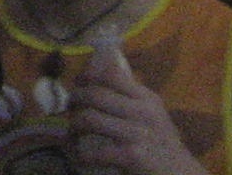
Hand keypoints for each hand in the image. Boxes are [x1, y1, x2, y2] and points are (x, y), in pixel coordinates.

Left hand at [65, 40, 204, 174]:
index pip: (112, 74)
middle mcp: (143, 111)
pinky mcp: (132, 156)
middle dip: (75, 99)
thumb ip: (132, 99)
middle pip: (95, 94)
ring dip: (74, 125)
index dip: (88, 76)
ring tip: (72, 131)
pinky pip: (94, 151)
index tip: (78, 83)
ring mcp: (137, 133)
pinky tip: (80, 156)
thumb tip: (100, 79)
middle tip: (69, 107)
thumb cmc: (162, 145)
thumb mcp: (153, 115)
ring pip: (90, 118)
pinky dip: (80, 154)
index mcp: (147, 98)